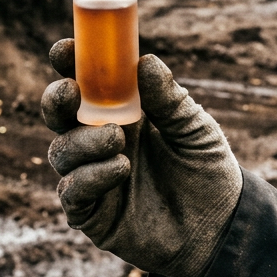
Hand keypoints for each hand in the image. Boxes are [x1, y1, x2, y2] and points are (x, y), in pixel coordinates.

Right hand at [41, 39, 242, 276]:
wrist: (221, 228)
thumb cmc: (207, 171)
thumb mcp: (194, 128)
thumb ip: (169, 99)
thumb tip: (145, 61)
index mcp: (120, 114)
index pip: (84, 85)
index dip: (69, 65)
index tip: (65, 48)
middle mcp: (99, 142)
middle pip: (58, 116)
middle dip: (56, 100)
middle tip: (71, 90)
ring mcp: (93, 177)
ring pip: (61, 152)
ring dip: (82, 141)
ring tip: (117, 141)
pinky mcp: (93, 214)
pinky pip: (73, 191)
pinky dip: (89, 176)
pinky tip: (119, 169)